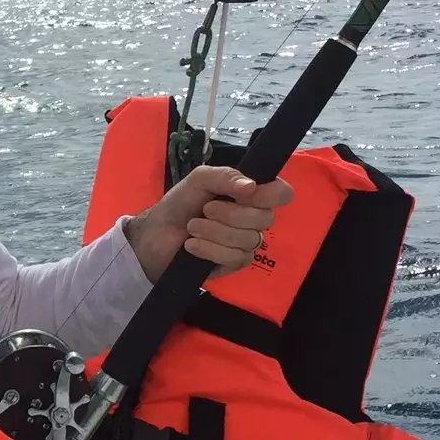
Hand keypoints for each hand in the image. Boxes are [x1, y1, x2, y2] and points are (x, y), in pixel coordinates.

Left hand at [123, 165, 293, 280]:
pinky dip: (210, 249)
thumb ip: (225, 176)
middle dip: (229, 214)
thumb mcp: (199, 180)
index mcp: (251, 194)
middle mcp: (254, 217)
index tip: (243, 194)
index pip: (282, 193)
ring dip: (214, 232)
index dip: (268, 195)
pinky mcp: (234, 263)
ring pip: (249, 239)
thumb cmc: (180, 204)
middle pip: (265, 218)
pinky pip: (236, 257)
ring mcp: (246, 242)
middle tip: (205, 210)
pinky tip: (193, 246)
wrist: (156, 234)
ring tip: (193, 227)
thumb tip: (251, 187)